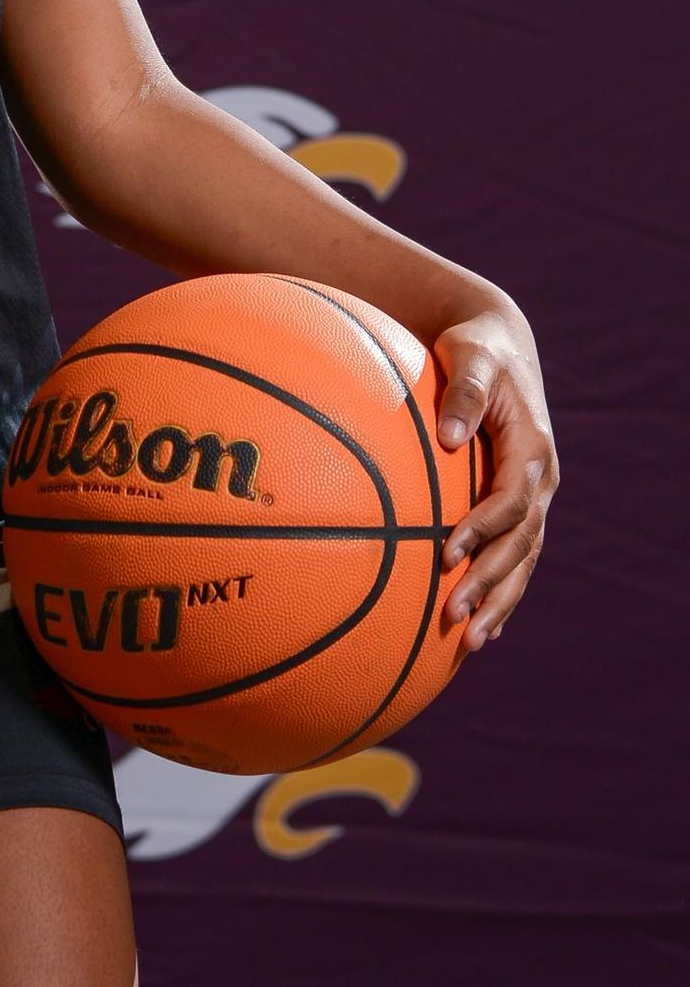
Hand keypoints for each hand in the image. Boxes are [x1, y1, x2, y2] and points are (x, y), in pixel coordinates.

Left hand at [435, 304, 556, 647]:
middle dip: (491, 585)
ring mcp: (532, 496)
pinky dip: (500, 591)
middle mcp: (539, 480)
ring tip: (468, 642)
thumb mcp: (470, 354)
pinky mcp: (517, 503)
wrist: (497, 343)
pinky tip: (479, 626)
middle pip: (521, 545)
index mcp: (532, 449)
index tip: (446, 557)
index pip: (511, 501)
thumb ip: (464, 390)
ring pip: (522, 560)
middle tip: (455, 620)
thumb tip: (448, 434)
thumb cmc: (476, 346)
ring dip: (498, 602)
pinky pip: (514, 555)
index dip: (482, 531)